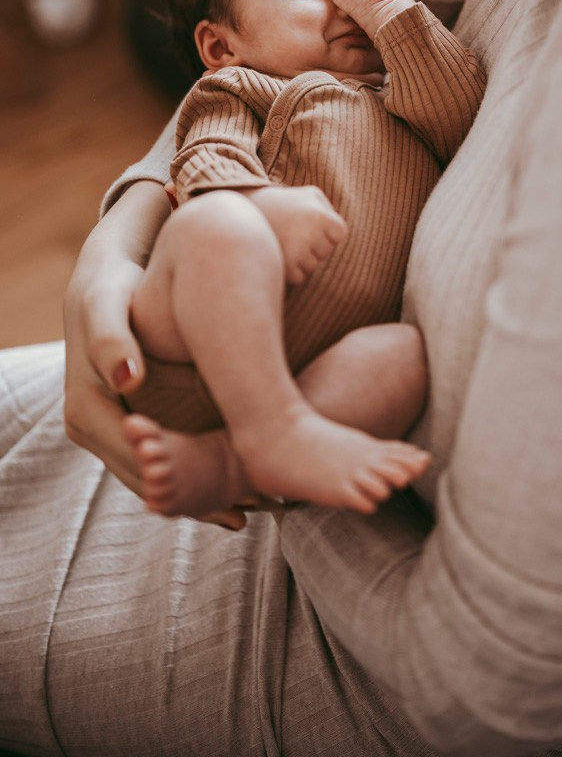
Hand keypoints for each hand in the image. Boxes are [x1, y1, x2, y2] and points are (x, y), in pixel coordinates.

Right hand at [63, 181, 247, 530]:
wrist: (104, 278)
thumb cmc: (110, 288)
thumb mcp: (107, 306)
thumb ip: (112, 340)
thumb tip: (127, 380)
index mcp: (85, 411)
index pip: (135, 459)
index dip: (179, 480)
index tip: (224, 493)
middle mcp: (92, 429)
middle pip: (146, 478)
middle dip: (193, 499)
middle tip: (250, 510)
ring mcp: (109, 428)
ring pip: (154, 474)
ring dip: (195, 495)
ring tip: (251, 505)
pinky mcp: (128, 420)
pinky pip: (159, 455)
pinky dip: (192, 474)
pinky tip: (232, 485)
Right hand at [244, 185, 347, 284]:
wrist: (244, 212)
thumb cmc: (283, 203)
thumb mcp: (310, 194)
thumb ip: (331, 209)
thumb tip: (341, 235)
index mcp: (320, 215)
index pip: (340, 234)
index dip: (327, 232)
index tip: (312, 225)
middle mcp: (311, 233)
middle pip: (326, 252)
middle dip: (314, 246)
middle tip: (293, 232)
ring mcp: (297, 251)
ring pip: (312, 266)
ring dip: (302, 259)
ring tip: (285, 241)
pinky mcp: (284, 265)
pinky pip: (299, 277)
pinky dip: (291, 271)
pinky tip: (280, 254)